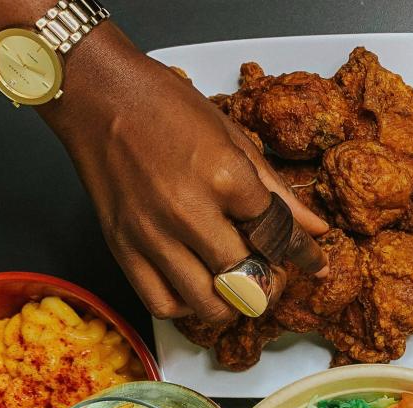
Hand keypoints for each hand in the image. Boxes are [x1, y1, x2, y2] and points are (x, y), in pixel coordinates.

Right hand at [41, 26, 327, 321]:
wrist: (96, 94)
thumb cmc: (165, 106)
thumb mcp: (234, 137)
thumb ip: (277, 190)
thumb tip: (315, 228)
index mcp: (223, 177)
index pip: (277, 236)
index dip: (303, 257)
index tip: (314, 266)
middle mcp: (188, 212)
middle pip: (246, 281)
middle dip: (269, 285)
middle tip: (272, 274)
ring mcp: (152, 235)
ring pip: (208, 305)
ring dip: (232, 304)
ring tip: (237, 286)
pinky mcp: (122, 248)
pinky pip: (163, 304)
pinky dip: (187, 308)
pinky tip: (197, 287)